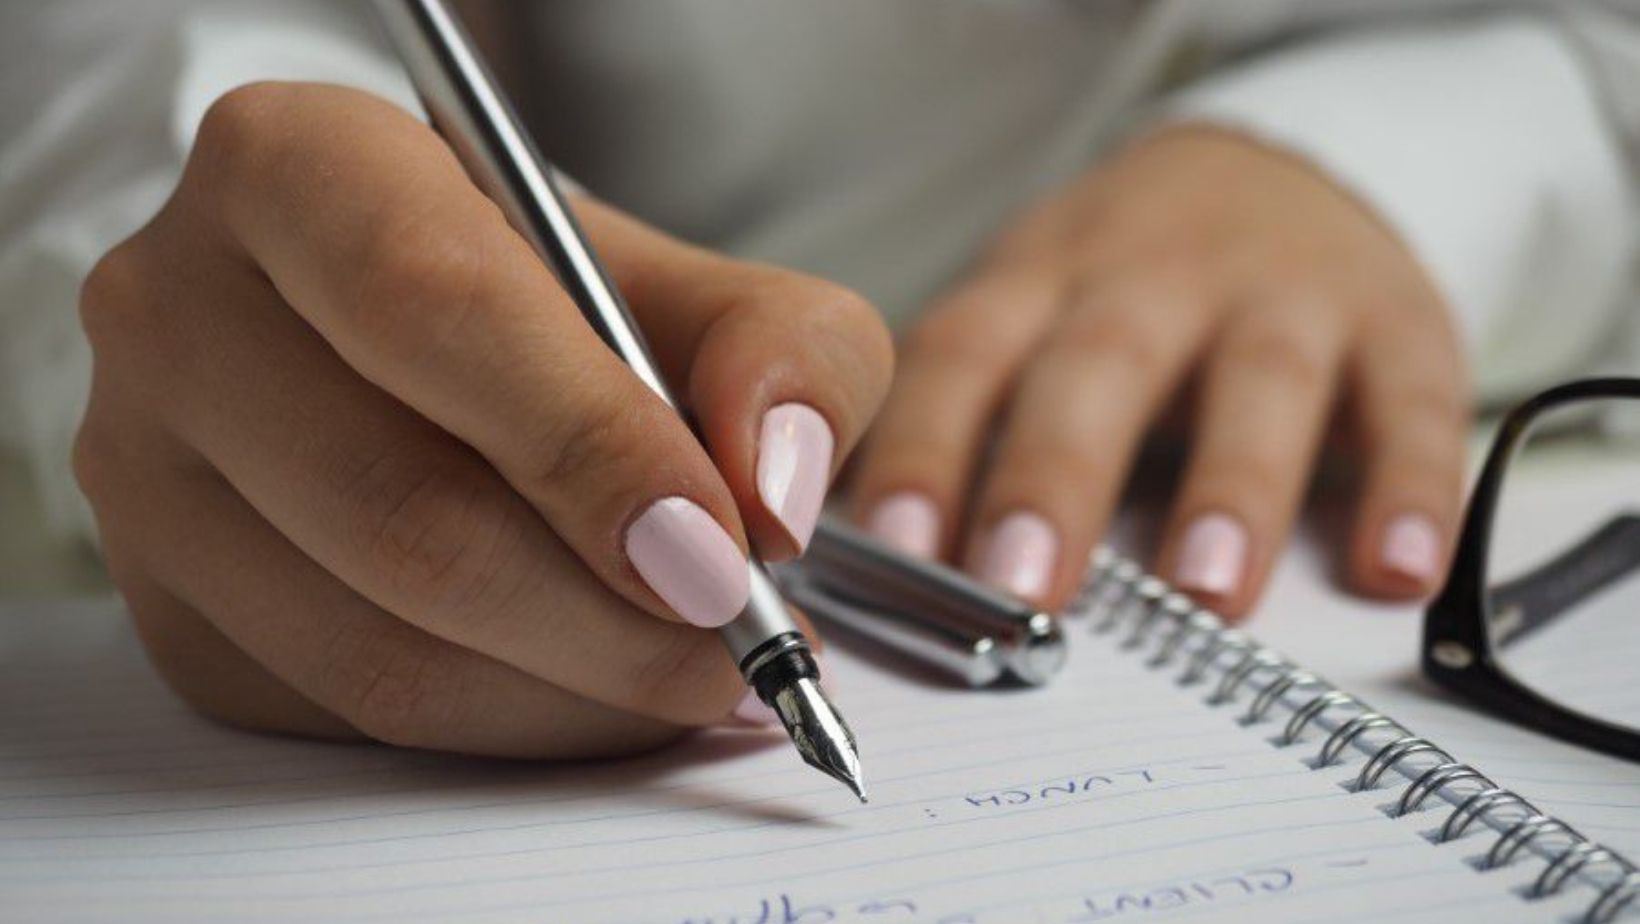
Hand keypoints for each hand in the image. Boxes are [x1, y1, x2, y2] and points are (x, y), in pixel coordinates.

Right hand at [74, 83, 891, 756]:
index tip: (720, 553)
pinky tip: (594, 689)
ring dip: (574, 694)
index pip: (435, 307)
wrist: (423, 350)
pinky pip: (351, 717)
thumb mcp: (702, 286)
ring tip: (693, 675)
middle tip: (737, 646)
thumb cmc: (561, 306)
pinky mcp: (170, 608)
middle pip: (401, 509)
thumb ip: (784, 354)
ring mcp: (146, 473)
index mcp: (298, 166)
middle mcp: (181, 310)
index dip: (590, 446)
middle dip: (608, 616)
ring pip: (376, 645)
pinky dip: (509, 728)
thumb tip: (772, 494)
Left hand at [849, 126, 1467, 617]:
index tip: (892, 550)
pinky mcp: (1396, 322)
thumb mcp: (1029, 315)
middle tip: (1022, 587)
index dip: (924, 448)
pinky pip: (1412, 403)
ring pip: (1259, 380)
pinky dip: (1411, 486)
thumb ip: (965, 421)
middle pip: (1098, 365)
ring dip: (1233, 486)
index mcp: (1042, 282)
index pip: (964, 357)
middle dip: (1055, 476)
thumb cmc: (1121, 287)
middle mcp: (1154, 278)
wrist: (1273, 175)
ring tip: (1206, 592)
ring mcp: (1282, 294)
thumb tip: (874, 566)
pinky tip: (1395, 570)